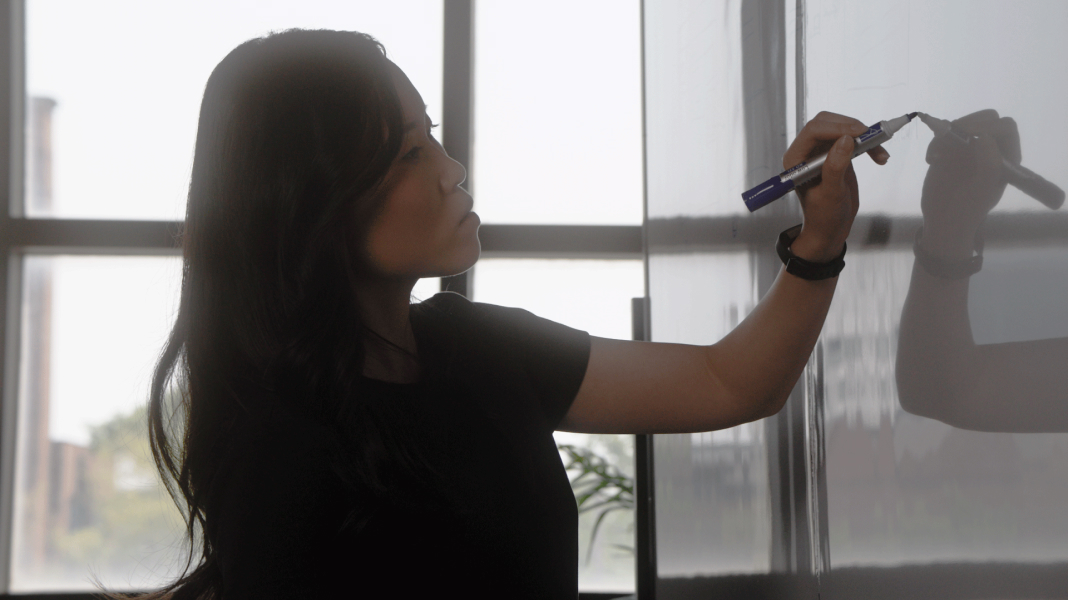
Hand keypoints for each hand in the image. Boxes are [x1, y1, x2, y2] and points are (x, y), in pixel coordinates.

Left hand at [782, 111, 886, 261]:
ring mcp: (821, 151)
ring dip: (863, 136)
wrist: (831, 228)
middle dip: (851, 127)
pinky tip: (880, 156)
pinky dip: (868, 144)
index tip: (860, 134)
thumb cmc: (824, 216)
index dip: (837, 128)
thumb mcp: (830, 194)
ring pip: (842, 128)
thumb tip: (845, 140)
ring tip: (880, 152)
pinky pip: (852, 139)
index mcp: (796, 159)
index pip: (813, 131)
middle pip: (827, 123)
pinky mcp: (836, 153)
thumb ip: (835, 167)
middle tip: (872, 138)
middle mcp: (806, 151)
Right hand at [920, 109, 1017, 256]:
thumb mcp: (982, 191)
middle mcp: (992, 148)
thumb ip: (990, 164)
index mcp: (1007, 157)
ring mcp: (971, 146)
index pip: (1005, 127)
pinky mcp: (951, 148)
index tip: (969, 138)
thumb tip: (983, 136)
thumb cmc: (967, 210)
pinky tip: (931, 159)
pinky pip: (945, 131)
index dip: (988, 128)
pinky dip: (935, 141)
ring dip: (948, 133)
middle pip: (987, 118)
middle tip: (949, 140)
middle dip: (968, 124)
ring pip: (964, 121)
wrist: (943, 220)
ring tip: (936, 156)